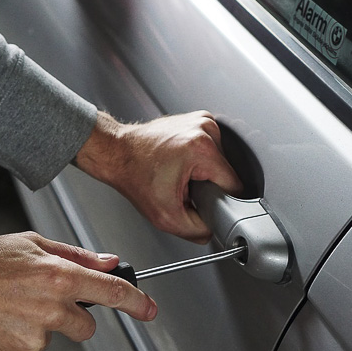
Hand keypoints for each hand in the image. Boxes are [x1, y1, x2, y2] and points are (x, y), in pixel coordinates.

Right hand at [0, 232, 156, 350]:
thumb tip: (109, 262)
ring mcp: (32, 339)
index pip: (112, 293)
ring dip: (35, 326)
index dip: (137, 302)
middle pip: (85, 326)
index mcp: (58, 277)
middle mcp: (50, 310)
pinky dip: (13, 340)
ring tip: (4, 307)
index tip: (149, 310)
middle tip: (38, 300)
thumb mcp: (28, 243)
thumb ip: (74, 255)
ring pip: (50, 338)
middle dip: (71, 317)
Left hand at [75, 111, 242, 243]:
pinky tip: (182, 162)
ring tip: (181, 173)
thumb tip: (214, 230)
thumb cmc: (135, 176)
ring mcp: (202, 121)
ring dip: (204, 172)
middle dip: (209, 185)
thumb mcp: (166, 217)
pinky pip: (212, 149)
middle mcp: (205, 129)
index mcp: (202, 149)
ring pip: (220, 162)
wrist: (117, 153)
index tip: (200, 200)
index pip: (234, 185)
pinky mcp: (199, 119)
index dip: (219, 200)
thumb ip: (197, 230)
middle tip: (184, 187)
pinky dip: (200, 160)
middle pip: (226, 173)